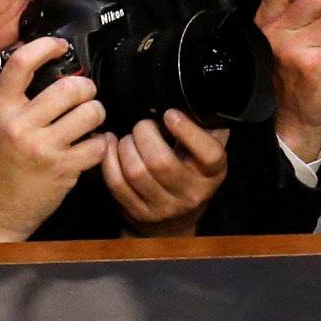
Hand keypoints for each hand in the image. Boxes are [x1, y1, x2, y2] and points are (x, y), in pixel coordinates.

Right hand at [0, 37, 106, 242]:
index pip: (22, 63)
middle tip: (85, 91)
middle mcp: (22, 126)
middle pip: (68, 87)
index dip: (45, 46)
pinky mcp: (64, 170)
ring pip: (89, 113)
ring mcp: (45, 149)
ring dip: (96, 112)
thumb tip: (7, 66)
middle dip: (85, 86)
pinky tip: (92, 144)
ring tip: (91, 117)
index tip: (59, 46)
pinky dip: (100, 143)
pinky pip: (96, 145)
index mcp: (0, 110)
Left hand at [101, 110, 227, 236]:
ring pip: (136, 172)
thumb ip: (203, 126)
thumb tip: (190, 98)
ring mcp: (163, 207)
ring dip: (126, 146)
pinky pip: (117, 183)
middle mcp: (190, 193)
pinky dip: (109, 159)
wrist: (174, 222)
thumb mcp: (204, 151)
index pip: (208, 155)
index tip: (170, 114)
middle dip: (144, 133)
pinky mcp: (138, 213)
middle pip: (161, 161)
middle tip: (143, 125)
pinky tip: (111, 146)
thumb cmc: (189, 173)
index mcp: (212, 173)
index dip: (188, 132)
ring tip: (130, 138)